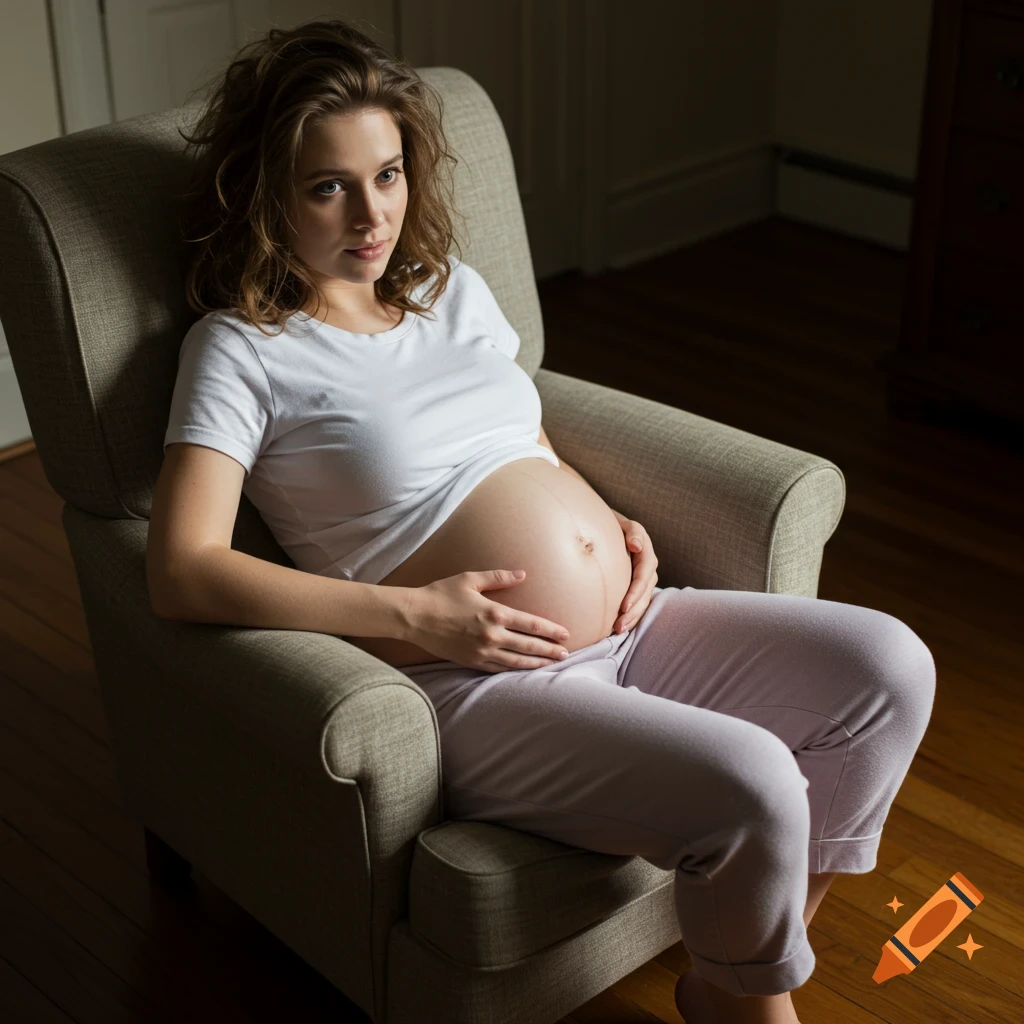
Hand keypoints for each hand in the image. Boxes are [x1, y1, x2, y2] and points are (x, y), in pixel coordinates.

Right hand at [401, 569, 574, 671]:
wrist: (414, 616)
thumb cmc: (441, 593)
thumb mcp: (470, 579)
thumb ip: (499, 577)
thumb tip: (522, 574)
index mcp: (495, 613)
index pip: (532, 624)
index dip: (551, 630)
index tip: (565, 634)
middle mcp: (492, 635)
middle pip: (529, 645)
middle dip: (550, 650)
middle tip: (566, 654)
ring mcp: (481, 651)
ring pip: (516, 661)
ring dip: (536, 663)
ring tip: (551, 664)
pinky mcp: (471, 661)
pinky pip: (497, 668)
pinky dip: (513, 669)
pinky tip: (523, 668)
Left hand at [611, 511, 658, 633]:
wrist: (607, 526)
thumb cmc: (610, 524)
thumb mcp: (621, 522)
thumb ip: (632, 532)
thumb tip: (636, 546)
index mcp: (645, 550)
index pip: (644, 573)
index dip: (636, 591)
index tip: (624, 606)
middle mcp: (648, 565)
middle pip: (645, 591)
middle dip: (634, 610)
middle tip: (619, 625)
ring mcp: (644, 576)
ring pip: (644, 600)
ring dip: (633, 616)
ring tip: (618, 630)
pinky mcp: (638, 585)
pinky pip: (638, 602)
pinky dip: (631, 615)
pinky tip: (621, 627)